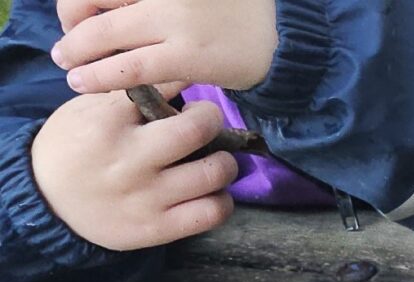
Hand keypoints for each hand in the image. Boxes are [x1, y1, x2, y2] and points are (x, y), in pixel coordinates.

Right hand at [28, 89, 235, 249]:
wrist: (44, 199)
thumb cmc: (72, 146)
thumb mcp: (87, 110)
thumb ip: (126, 94)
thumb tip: (174, 75)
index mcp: (109, 123)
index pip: (164, 89)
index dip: (184, 86)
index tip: (187, 96)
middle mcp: (130, 159)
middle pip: (198, 129)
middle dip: (212, 119)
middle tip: (208, 123)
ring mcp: (146, 196)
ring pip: (215, 173)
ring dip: (225, 163)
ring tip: (215, 160)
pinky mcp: (157, 228)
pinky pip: (211, 213)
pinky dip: (222, 201)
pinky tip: (212, 193)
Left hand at [53, 0, 278, 93]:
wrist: (285, 37)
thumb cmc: (233, 11)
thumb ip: (153, 2)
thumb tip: (109, 14)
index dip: (80, 3)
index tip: (83, 16)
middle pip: (88, 0)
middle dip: (72, 24)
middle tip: (71, 46)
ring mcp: (175, 19)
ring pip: (101, 33)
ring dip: (76, 51)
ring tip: (68, 64)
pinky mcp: (187, 55)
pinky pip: (130, 67)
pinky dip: (99, 75)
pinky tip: (82, 81)